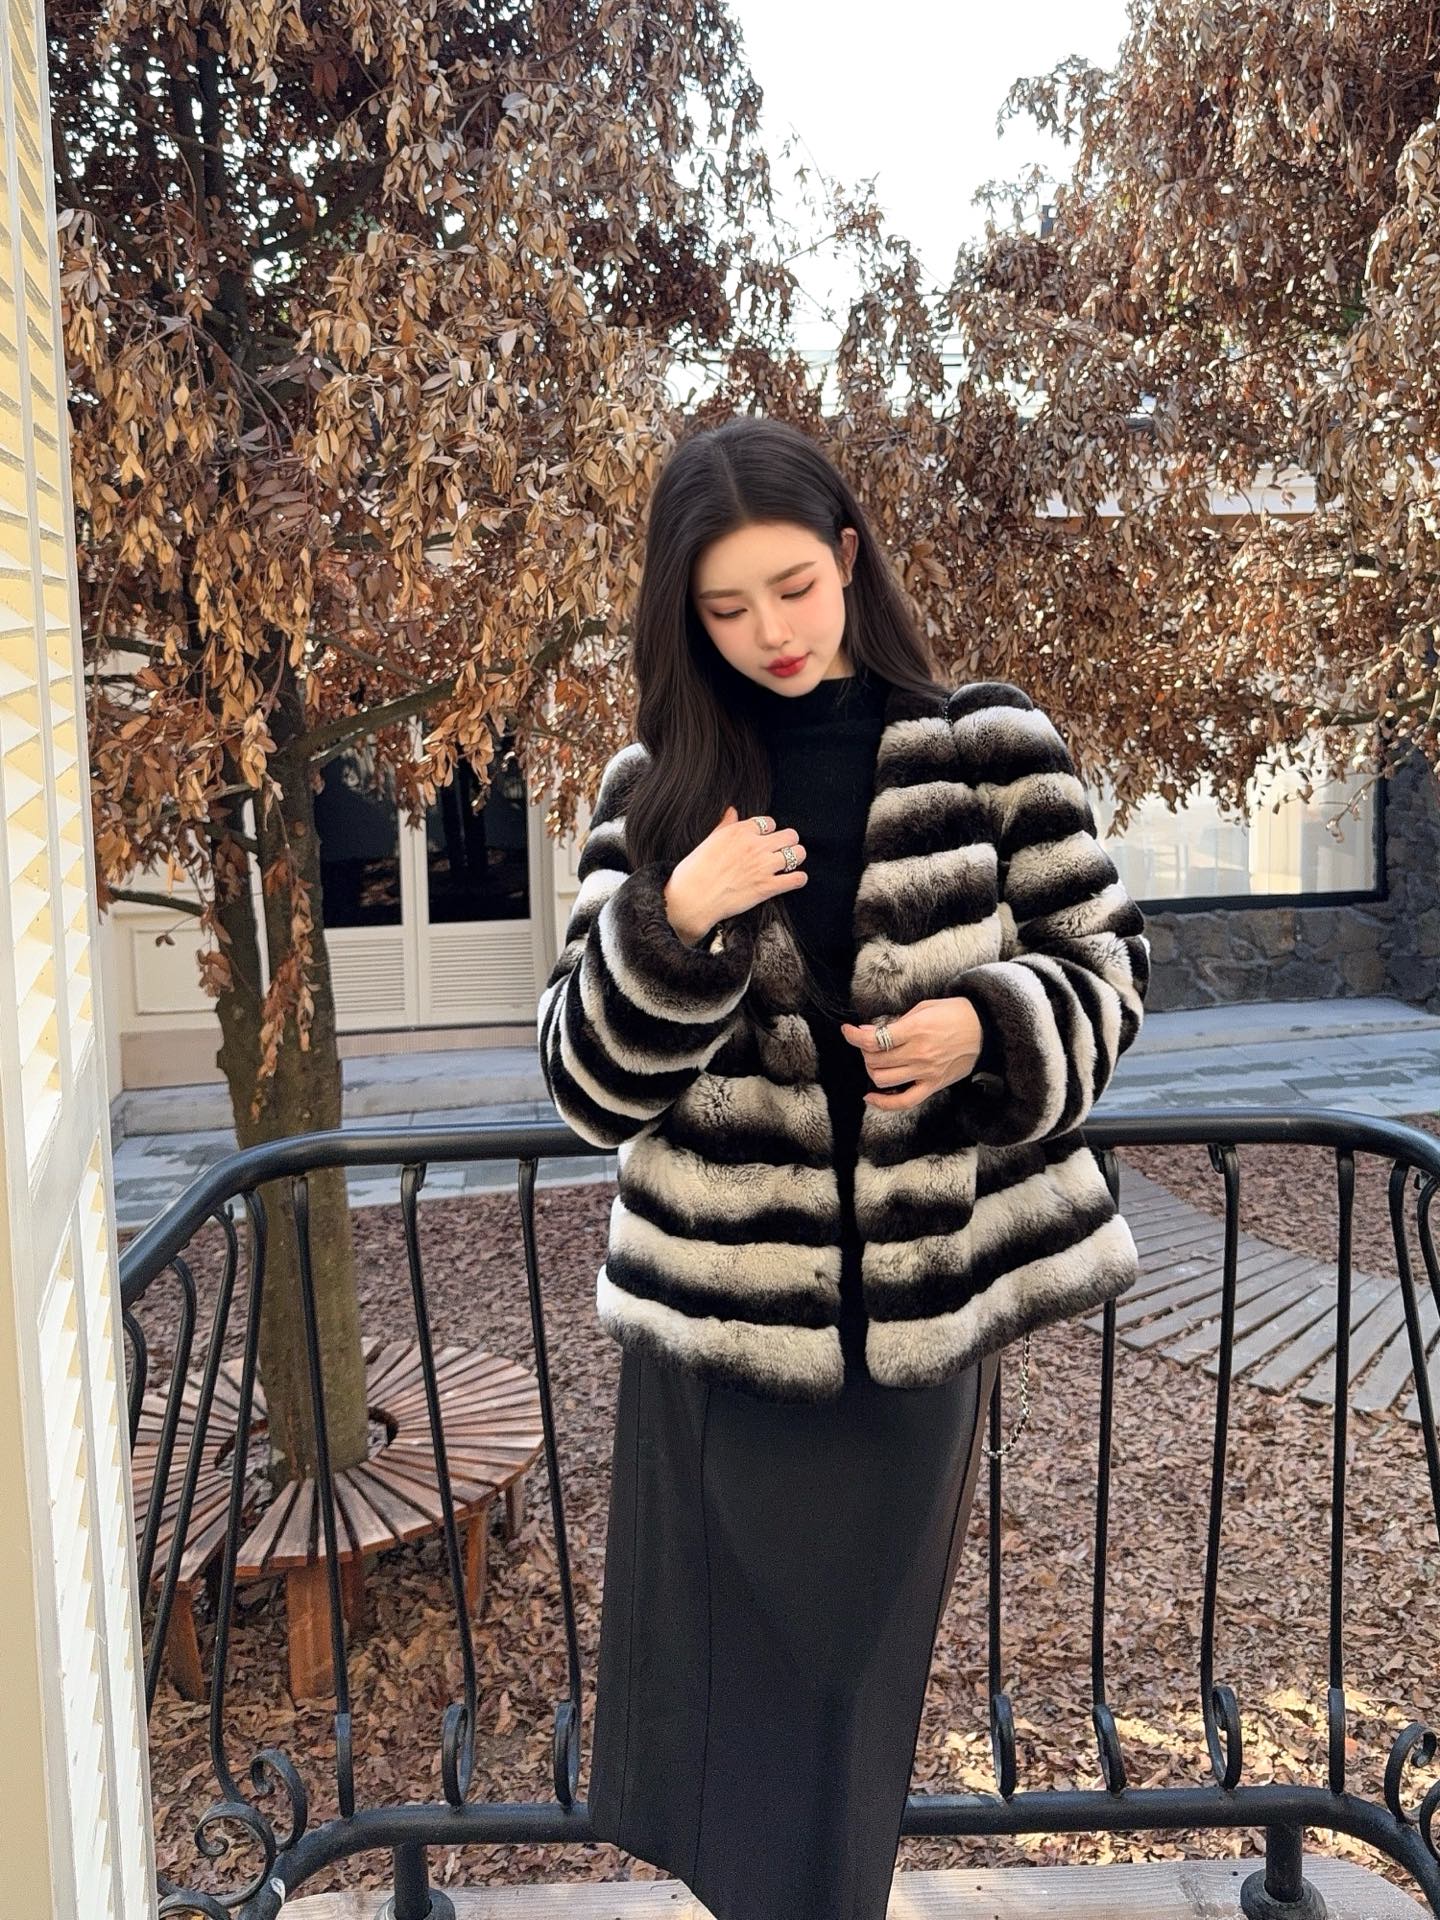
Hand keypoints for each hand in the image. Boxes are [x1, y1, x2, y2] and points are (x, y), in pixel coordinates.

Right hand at [664, 803, 807, 941]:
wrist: (692, 898)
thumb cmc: (695, 870)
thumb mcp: (709, 841)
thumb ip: (725, 825)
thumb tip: (732, 811)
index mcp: (740, 831)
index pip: (769, 823)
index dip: (770, 832)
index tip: (767, 839)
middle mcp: (755, 845)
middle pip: (789, 835)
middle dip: (789, 842)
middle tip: (784, 850)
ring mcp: (764, 866)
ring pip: (798, 853)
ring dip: (797, 858)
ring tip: (791, 864)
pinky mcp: (768, 887)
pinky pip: (796, 879)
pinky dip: (799, 879)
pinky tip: (795, 879)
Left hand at [840, 997, 984, 1109]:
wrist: (986, 1030)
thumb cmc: (955, 1014)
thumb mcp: (925, 1007)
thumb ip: (897, 1022)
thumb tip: (869, 1031)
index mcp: (917, 1030)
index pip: (874, 1039)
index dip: (854, 1036)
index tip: (848, 1031)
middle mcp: (919, 1053)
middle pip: (874, 1060)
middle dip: (864, 1051)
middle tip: (868, 1043)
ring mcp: (926, 1072)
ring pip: (882, 1079)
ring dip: (872, 1070)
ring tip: (876, 1061)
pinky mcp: (933, 1086)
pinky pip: (903, 1102)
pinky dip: (883, 1102)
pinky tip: (871, 1096)